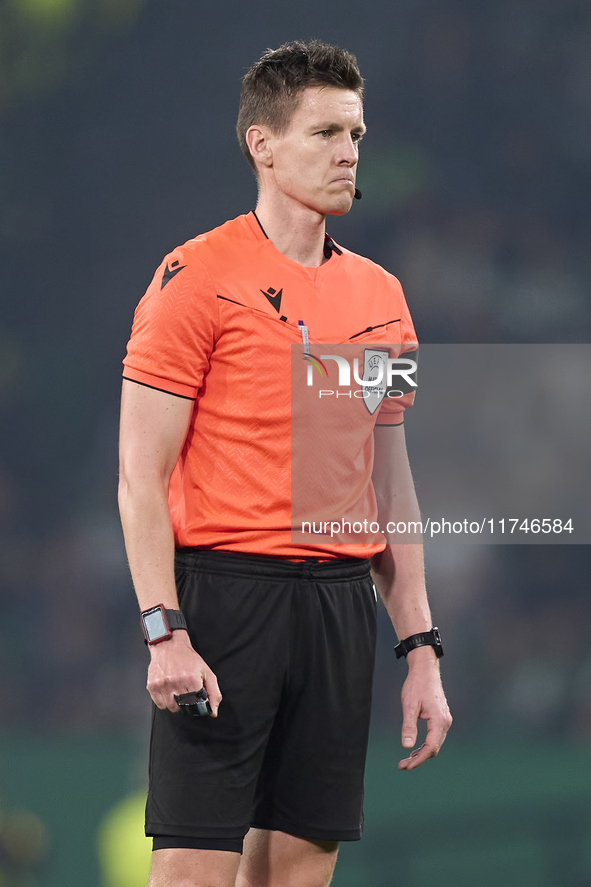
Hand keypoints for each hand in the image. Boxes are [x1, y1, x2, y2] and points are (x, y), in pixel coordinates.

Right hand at [146, 630, 221, 715]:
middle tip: (186, 692)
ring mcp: (163, 684)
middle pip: (183, 707)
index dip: (197, 703)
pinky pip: (160, 704)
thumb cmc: (187, 658)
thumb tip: (213, 711)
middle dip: (186, 703)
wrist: (169, 645)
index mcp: (191, 679)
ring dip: (175, 703)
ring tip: (177, 691)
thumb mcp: (206, 672)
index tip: (196, 699)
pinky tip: (168, 691)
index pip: (196, 704)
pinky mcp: (153, 686)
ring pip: (171, 707)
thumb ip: (213, 692)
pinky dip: (164, 701)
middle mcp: (176, 682)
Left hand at [397, 648, 451, 770]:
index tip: (406, 766)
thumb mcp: (409, 705)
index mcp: (439, 720)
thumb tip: (406, 747)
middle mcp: (445, 722)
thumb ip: (409, 726)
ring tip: (406, 760)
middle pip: (434, 748)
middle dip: (419, 759)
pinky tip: (415, 748)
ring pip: (435, 744)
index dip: (419, 759)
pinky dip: (425, 745)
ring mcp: (445, 720)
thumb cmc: (417, 685)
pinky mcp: (441, 718)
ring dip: (422, 753)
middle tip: (402, 766)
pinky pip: (435, 737)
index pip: (431, 747)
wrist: (425, 670)